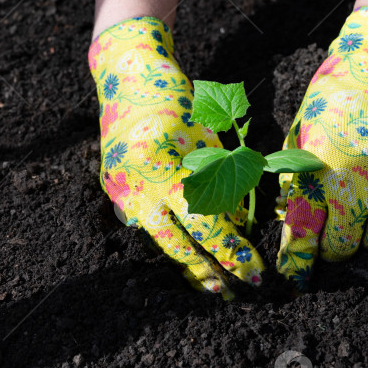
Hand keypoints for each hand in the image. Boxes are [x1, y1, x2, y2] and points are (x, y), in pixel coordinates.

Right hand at [89, 16, 264, 298]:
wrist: (128, 75)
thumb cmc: (177, 99)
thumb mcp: (206, 137)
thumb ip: (219, 181)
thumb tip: (234, 225)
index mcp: (161, 167)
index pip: (204, 222)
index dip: (232, 250)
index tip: (255, 271)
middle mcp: (134, 184)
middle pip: (175, 243)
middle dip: (207, 271)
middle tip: (234, 291)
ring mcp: (118, 189)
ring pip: (157, 239)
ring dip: (186, 262)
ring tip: (211, 283)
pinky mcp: (111, 188)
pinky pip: (145, 221)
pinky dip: (168, 235)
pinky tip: (186, 252)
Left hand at [276, 7, 367, 289]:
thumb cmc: (334, 101)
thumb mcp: (299, 136)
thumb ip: (293, 178)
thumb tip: (289, 219)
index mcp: (316, 176)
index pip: (301, 236)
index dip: (296, 264)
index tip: (296, 279)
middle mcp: (354, 189)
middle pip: (341, 250)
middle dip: (335, 249)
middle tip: (337, 238)